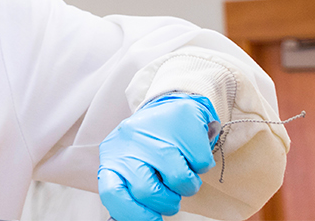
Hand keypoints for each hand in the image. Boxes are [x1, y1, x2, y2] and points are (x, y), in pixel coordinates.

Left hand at [98, 93, 218, 220]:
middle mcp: (131, 143)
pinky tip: (190, 155)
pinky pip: (201, 165)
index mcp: (113, 156)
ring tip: (181, 174)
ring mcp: (158, 133)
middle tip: (170, 197)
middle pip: (148, 192)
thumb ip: (129, 190)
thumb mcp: (129, 164)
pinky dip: (200, 168)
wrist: (170, 105)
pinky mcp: (185, 127)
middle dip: (166, 203)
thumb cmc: (148, 146)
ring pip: (180, 181)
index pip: (113, 193)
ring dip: (186, 187)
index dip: (133, 214)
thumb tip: (139, 220)